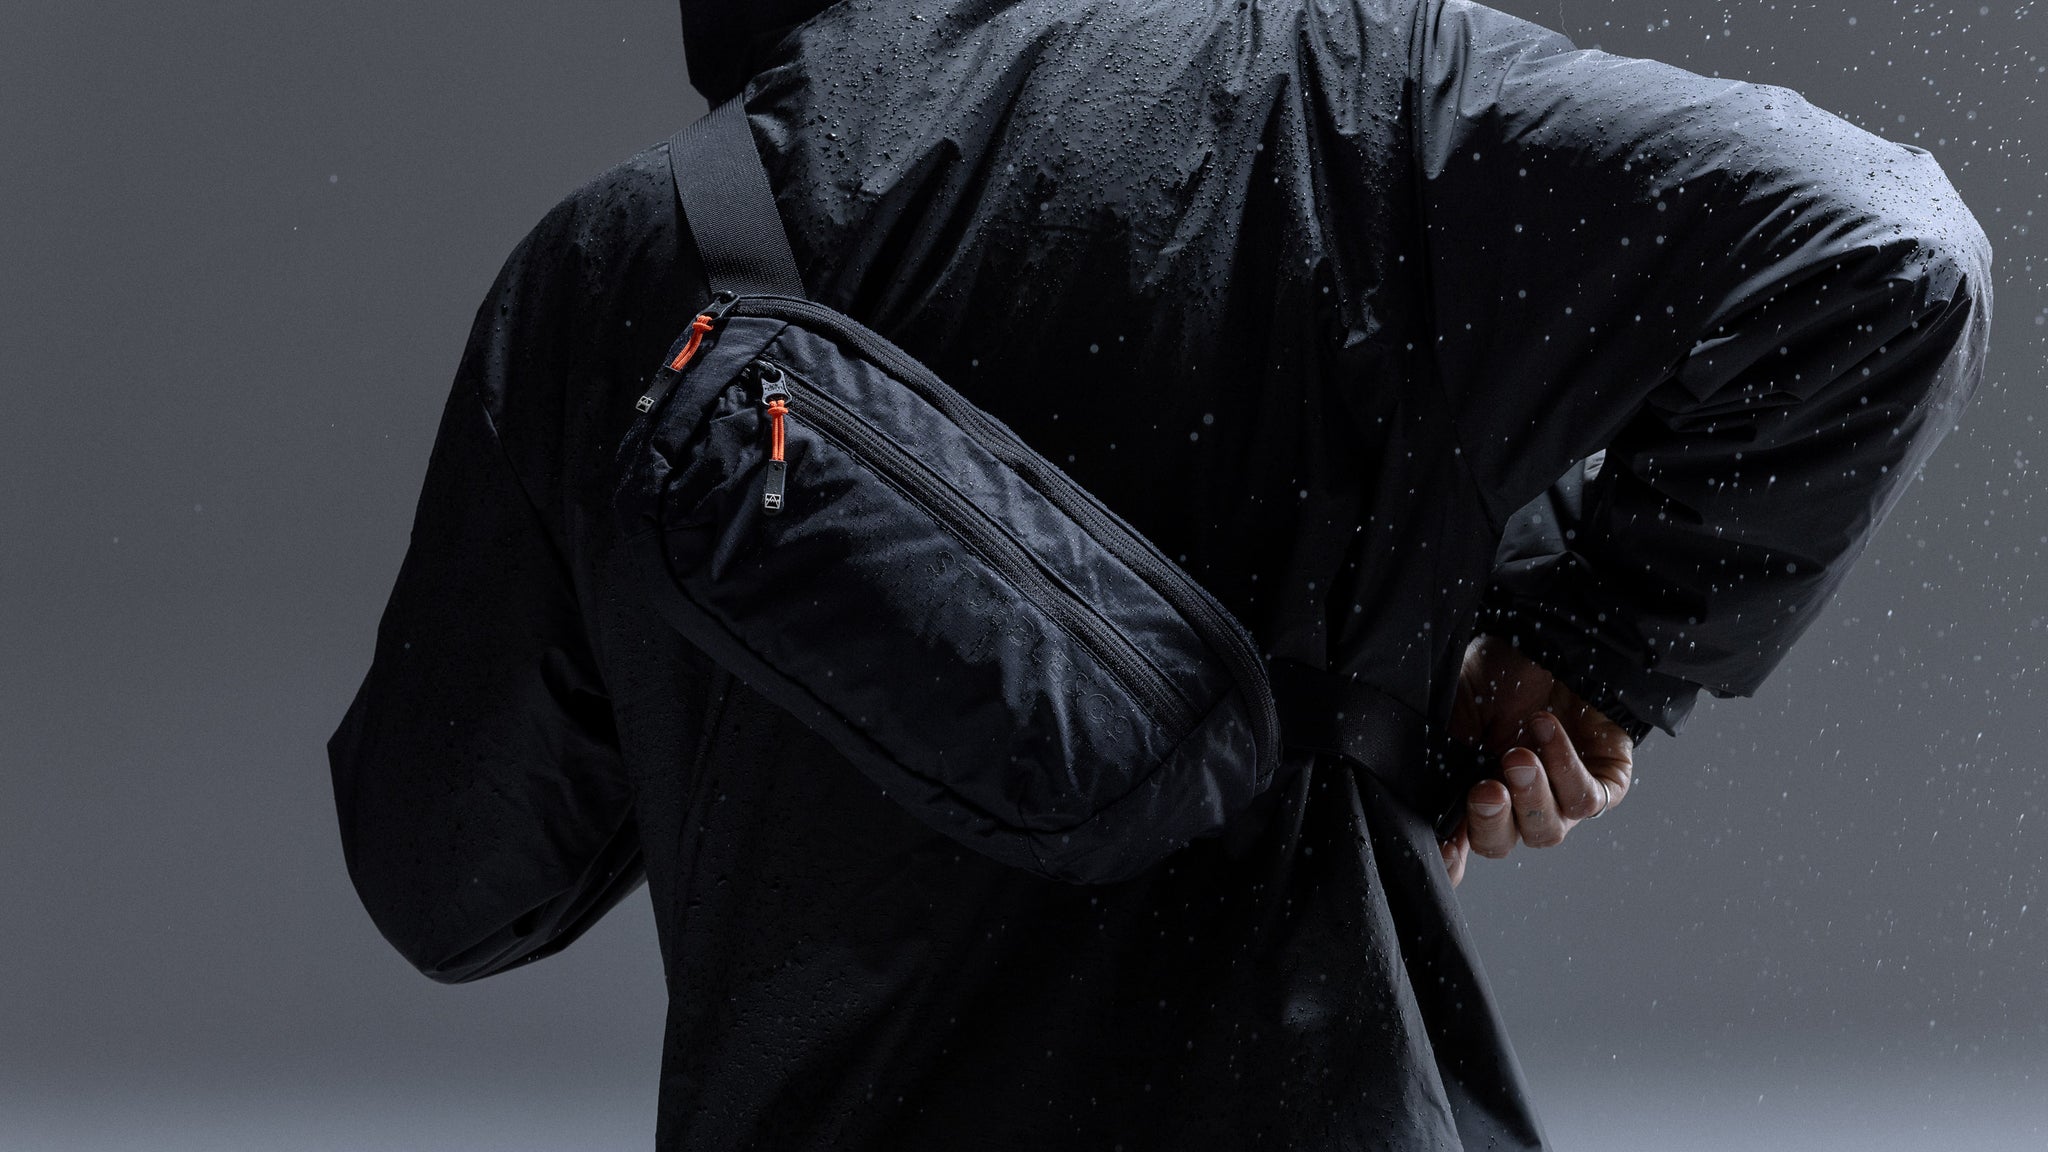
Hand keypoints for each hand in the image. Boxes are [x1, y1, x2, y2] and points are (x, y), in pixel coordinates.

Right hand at [1437, 635, 1633, 886]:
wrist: (1550, 638)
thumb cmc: (1497, 675)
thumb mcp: (1453, 708)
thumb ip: (1439, 754)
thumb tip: (1423, 799)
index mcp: (1474, 790)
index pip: (1462, 841)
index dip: (1452, 854)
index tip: (1446, 851)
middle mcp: (1517, 803)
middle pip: (1501, 841)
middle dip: (1491, 821)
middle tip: (1486, 789)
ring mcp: (1560, 797)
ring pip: (1546, 831)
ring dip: (1531, 797)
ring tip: (1520, 756)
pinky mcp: (1604, 784)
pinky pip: (1586, 799)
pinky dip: (1565, 768)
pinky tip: (1546, 731)